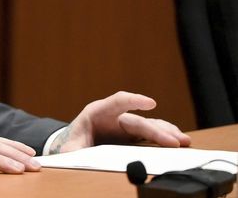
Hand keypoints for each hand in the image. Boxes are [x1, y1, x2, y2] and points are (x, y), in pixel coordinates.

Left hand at [47, 91, 191, 153]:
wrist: (77, 141)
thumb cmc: (74, 139)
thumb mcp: (70, 144)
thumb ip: (73, 148)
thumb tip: (72, 153)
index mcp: (98, 113)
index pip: (117, 102)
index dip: (134, 101)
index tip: (150, 103)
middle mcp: (115, 117)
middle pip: (138, 121)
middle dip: (157, 130)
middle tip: (175, 142)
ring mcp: (126, 126)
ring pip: (149, 125)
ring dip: (166, 133)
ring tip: (184, 141)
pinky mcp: (133, 135)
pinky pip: (151, 134)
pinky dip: (164, 137)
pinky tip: (177, 141)